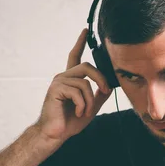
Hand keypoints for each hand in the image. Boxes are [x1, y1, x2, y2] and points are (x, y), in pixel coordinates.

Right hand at [34, 28, 111, 142]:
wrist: (55, 134)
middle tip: (105, 91)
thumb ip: (99, 95)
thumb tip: (109, 86)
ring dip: (89, 100)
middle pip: (87, 66)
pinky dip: (82, 105)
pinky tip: (77, 112)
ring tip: (84, 112)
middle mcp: (63, 77)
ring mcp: (59, 82)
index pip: (75, 56)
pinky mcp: (56, 89)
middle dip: (100, 78)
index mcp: (71, 79)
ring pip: (85, 82)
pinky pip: (77, 92)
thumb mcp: (90, 107)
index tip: (85, 31)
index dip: (80, 43)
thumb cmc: (70, 122)